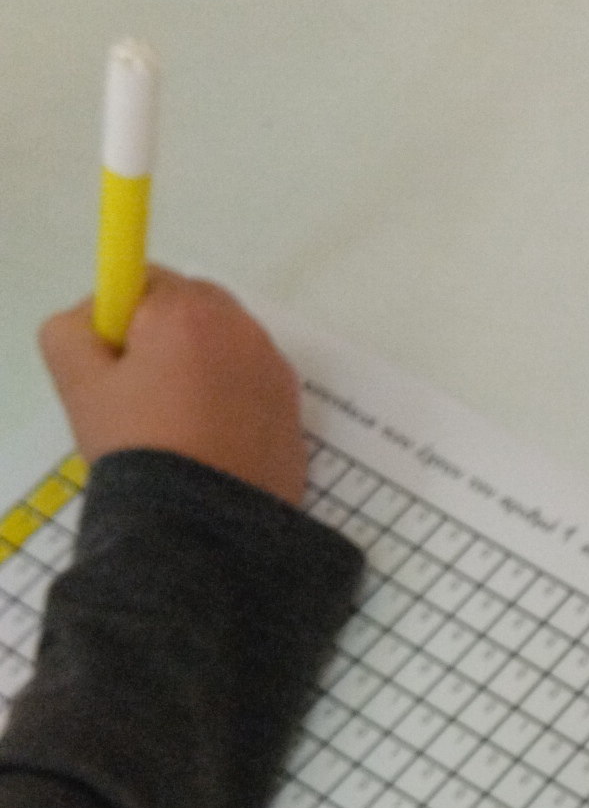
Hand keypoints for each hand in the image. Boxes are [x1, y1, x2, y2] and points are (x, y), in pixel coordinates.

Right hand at [38, 271, 311, 506]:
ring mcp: (276, 371)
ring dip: (199, 367)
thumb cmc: (136, 446)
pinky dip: (230, 399)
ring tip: (174, 424)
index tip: (115, 364)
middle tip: (139, 394)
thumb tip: (100, 316)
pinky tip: (207, 441)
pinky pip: (251, 384)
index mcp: (189, 312)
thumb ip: (75, 327)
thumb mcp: (77, 380)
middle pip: (192, 309)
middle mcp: (243, 329)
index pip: (147, 281)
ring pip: (225, 347)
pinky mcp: (294, 411)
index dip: (122, 319)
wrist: (203, 526)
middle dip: (163, 337)